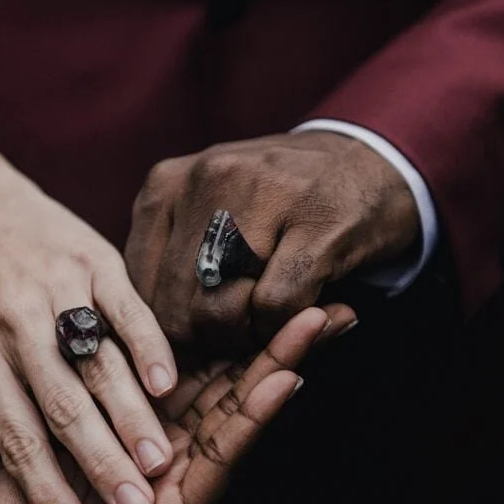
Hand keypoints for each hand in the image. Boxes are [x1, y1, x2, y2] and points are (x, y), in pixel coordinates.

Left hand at [0, 163, 178, 503]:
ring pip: (100, 363)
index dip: (44, 486)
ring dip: (132, 415)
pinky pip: (128, 310)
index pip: (14, 435)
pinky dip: (149, 347)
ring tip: (159, 461)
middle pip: (63, 406)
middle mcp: (15, 325)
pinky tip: (171, 386)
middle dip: (99, 462)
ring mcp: (59, 291)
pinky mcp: (96, 262)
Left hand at [0, 306, 344, 503]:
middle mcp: (173, 451)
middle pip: (236, 382)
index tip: (267, 283)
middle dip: (282, 340)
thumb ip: (72, 390)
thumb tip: (84, 328)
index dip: (236, 325)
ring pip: (240, 410)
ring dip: (283, 363)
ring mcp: (183, 482)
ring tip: (321, 320)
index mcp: (142, 429)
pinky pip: (220, 458)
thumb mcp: (39, 436)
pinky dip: (254, 419)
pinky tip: (284, 383)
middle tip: (327, 300)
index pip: (199, 366)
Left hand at [126, 132, 416, 353]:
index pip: (133, 287)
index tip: (196, 339)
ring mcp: (265, 196)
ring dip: (245, 339)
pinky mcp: (318, 225)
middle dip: (205, 343)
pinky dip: (286, 327)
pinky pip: (276, 308)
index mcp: (168, 183)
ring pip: (219, 313)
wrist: (370, 160)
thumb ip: (170, 258)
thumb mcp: (210, 212)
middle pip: (174, 307)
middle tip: (239, 338)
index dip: (162, 332)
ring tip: (269, 323)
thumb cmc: (281, 201)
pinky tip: (306, 311)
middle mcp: (207, 180)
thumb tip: (140, 336)